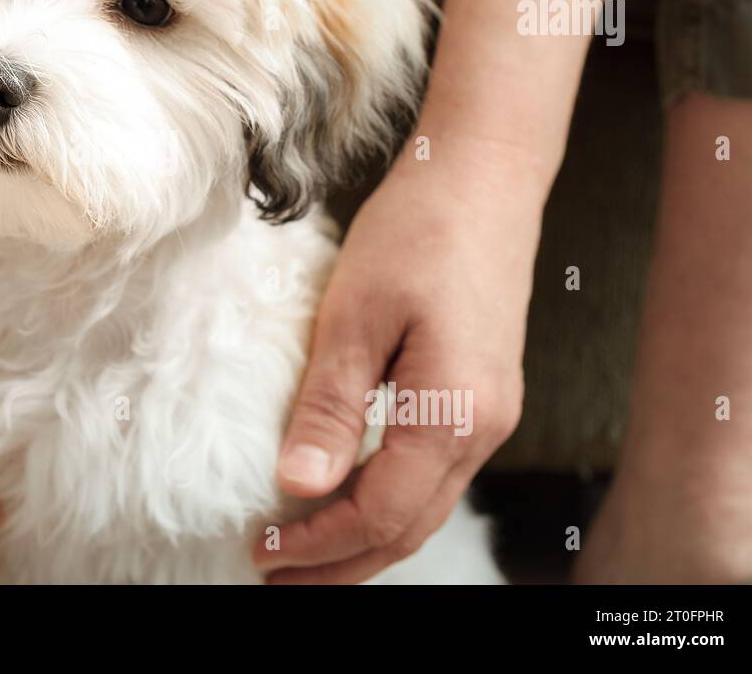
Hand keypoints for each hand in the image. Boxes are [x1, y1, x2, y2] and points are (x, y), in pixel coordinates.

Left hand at [256, 134, 543, 582]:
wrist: (482, 175)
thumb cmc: (419, 230)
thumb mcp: (355, 315)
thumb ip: (330, 406)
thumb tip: (298, 487)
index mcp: (454, 413)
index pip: (379, 513)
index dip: (317, 544)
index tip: (260, 550)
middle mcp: (485, 427)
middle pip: (410, 527)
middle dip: (342, 564)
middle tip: (277, 577)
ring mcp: (490, 412)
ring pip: (425, 505)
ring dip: (365, 537)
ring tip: (306, 552)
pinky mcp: (481, 392)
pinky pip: (433, 471)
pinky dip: (388, 500)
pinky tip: (350, 492)